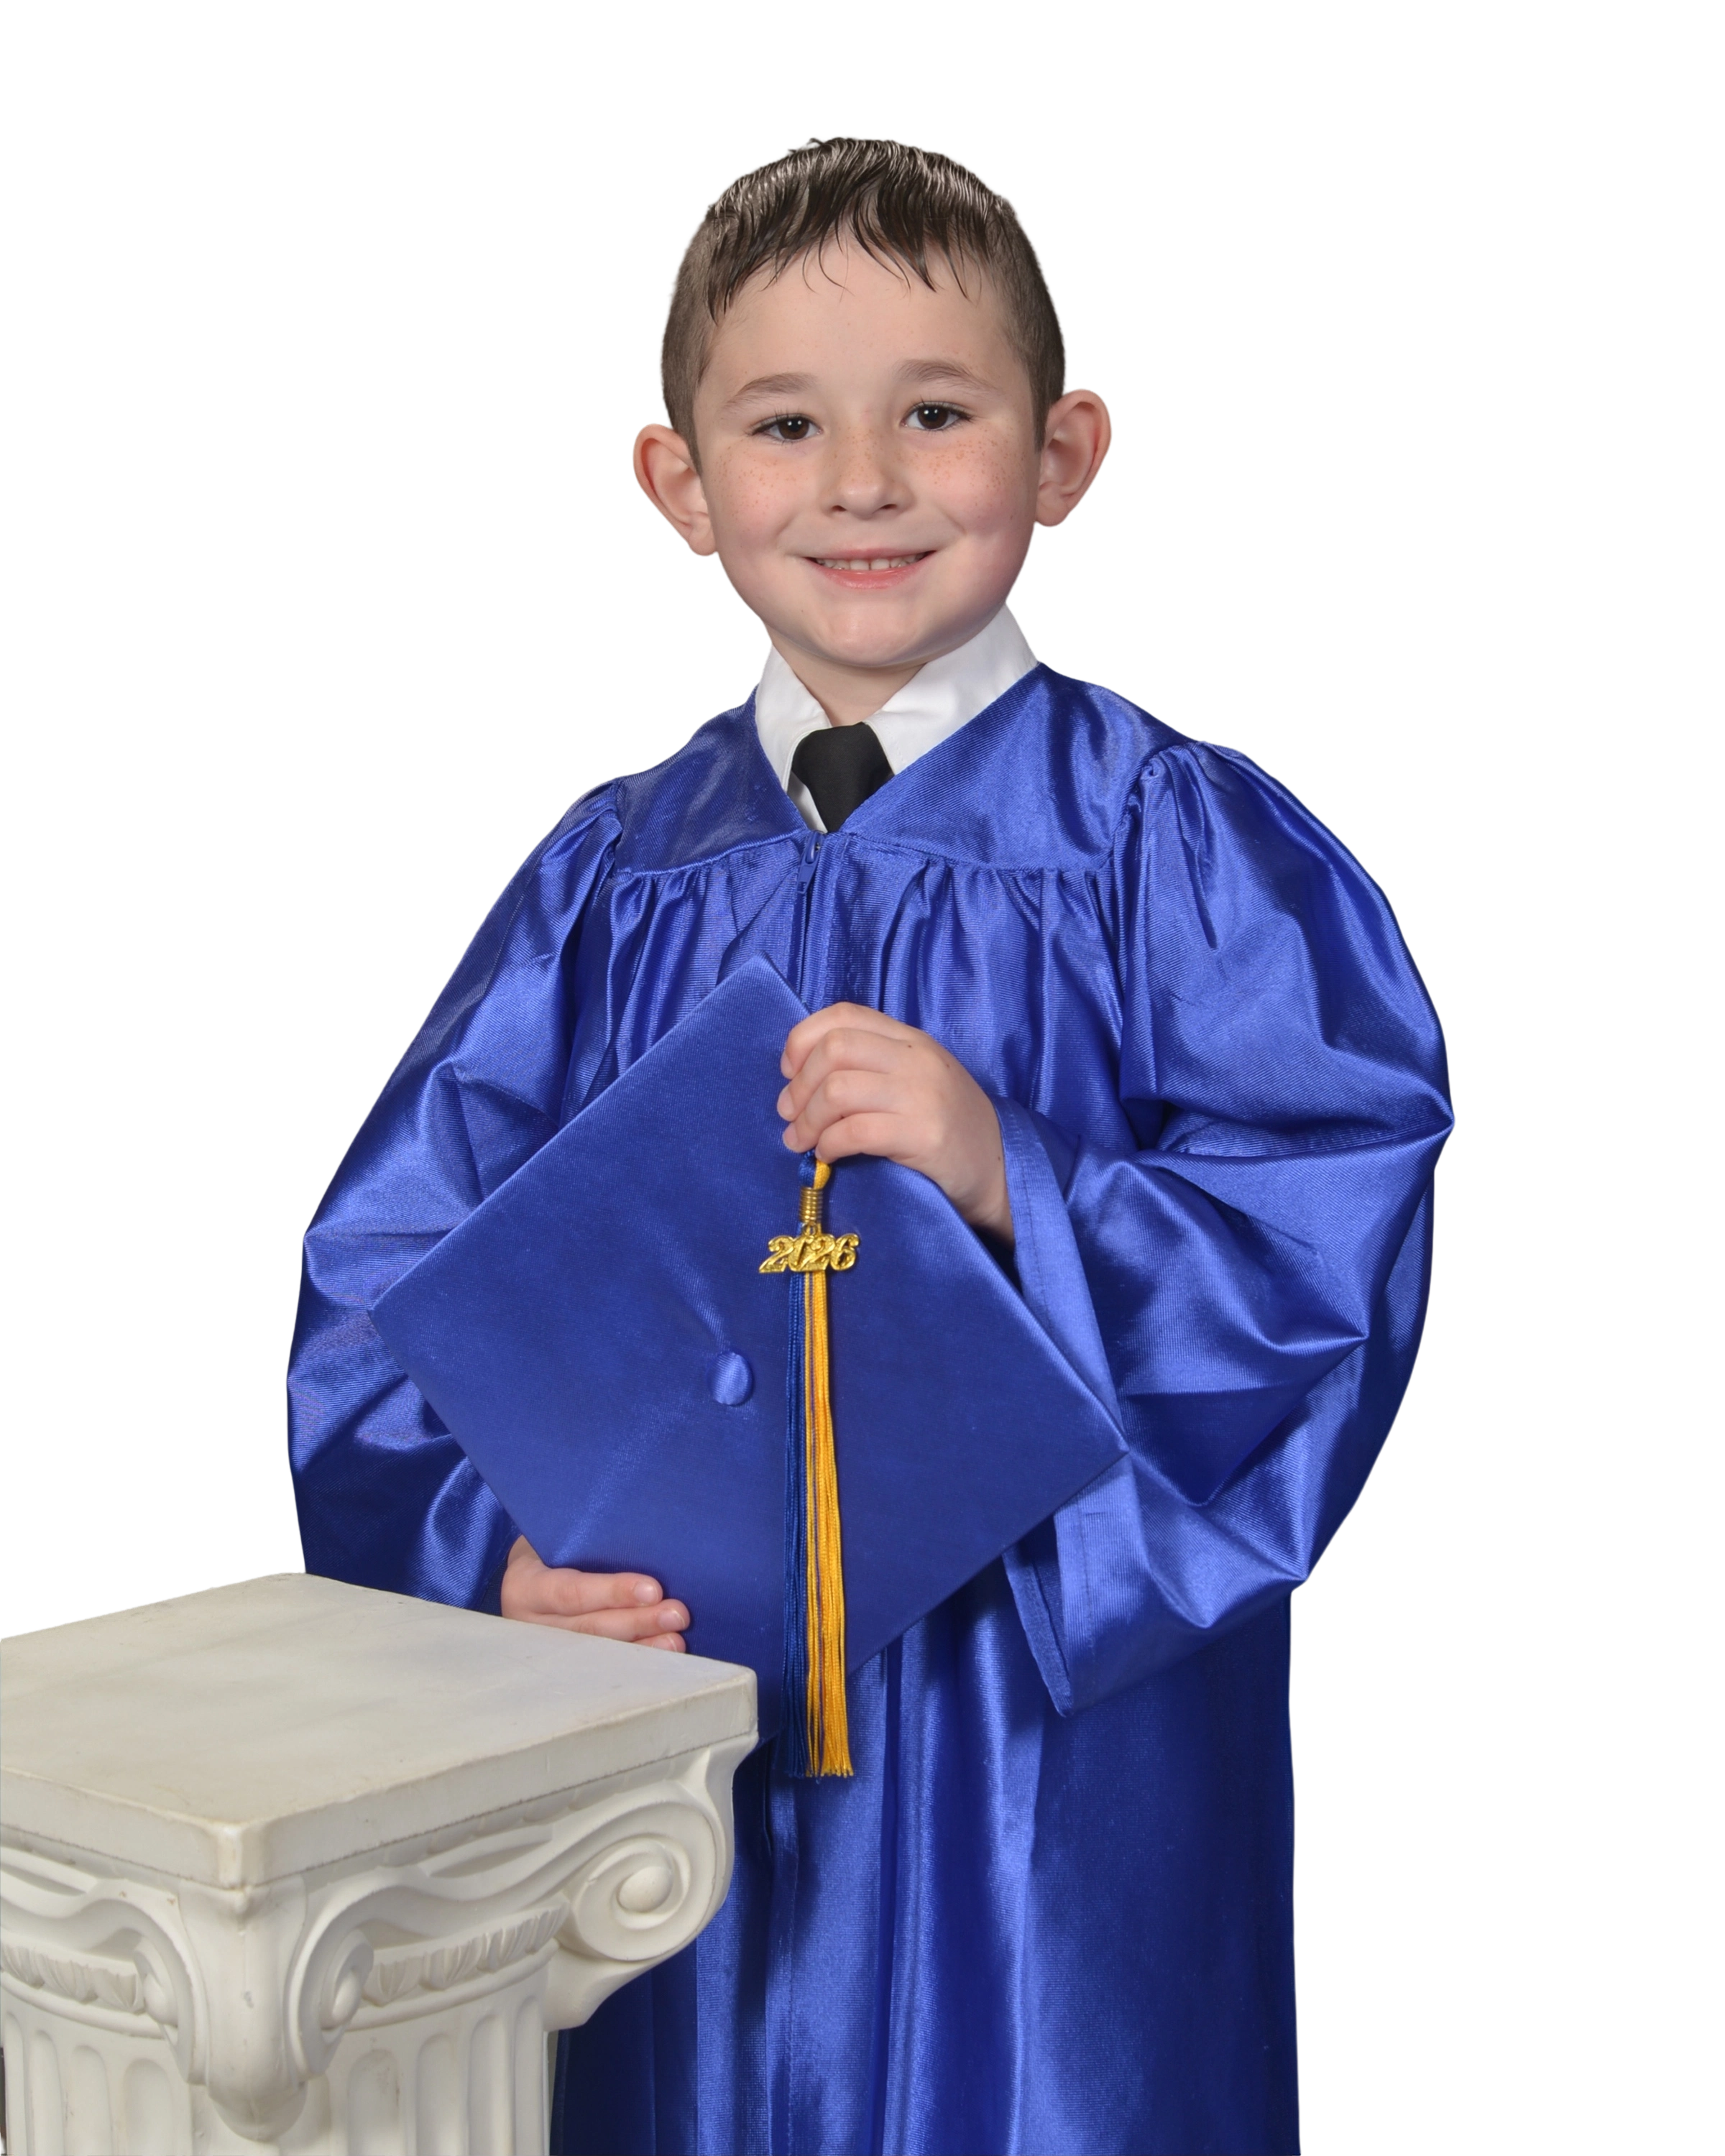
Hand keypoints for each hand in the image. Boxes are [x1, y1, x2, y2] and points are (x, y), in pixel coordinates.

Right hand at [499, 1536, 688, 1650]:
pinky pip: (605, 1663)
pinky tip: (665, 1652)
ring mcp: (547, 1649)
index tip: (654, 1589)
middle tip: (677, 1614)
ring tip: (677, 1638)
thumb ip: (587, 1540)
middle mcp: (531, 1625)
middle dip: (638, 1622)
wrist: (529, 1571)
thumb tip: (644, 1535)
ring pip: (599, 1652)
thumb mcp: (556, 1534)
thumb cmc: (552, 1545)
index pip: (570, 1592)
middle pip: (589, 1629)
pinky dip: (637, 1656)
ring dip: (643, 1646)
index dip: (613, 1592)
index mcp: (523, 1587)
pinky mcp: (565, 1662)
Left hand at [778, 1004, 1012, 1244]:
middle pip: (833, 1049)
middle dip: (799, 1084)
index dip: (802, 1040)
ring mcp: (923, 1095)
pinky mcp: (924, 1134)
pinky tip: (829, 1155)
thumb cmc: (946, 1125)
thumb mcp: (913, 1079)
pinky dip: (830, 1144)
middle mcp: (916, 1058)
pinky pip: (857, 1131)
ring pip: (839, 1089)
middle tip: (789, 1115)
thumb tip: (799, 1078)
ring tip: (800, 1141)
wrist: (1000, 1167)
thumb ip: (870, 1066)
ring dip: (808, 1120)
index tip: (788, 1073)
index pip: (843, 1015)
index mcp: (909, 1038)